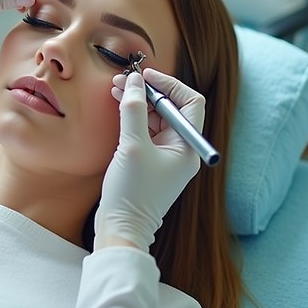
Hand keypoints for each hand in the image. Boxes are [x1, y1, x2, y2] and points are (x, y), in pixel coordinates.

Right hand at [94, 69, 206, 250]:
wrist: (121, 229)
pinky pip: (145, 132)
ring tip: (117, 90)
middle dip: (148, 92)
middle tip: (124, 81)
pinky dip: (133, 118)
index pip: (190, 103)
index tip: (145, 77)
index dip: (169, 85)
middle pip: (171, 109)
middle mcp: (181, 150)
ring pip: (155, 118)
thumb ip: (133, 109)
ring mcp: (166, 157)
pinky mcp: (150, 163)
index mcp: (187, 146)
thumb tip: (134, 81)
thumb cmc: (131, 192)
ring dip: (138, 103)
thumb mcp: (132, 146)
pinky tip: (119, 108)